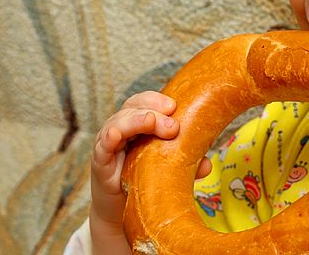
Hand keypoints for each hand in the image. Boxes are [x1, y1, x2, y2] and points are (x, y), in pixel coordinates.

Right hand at [89, 91, 211, 253]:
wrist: (121, 208)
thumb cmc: (146, 178)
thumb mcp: (168, 167)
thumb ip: (187, 163)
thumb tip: (207, 166)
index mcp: (138, 123)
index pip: (143, 101)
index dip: (156, 100)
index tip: (175, 106)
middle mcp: (122, 128)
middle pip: (133, 108)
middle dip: (153, 111)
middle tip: (172, 125)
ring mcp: (109, 145)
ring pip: (117, 123)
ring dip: (135, 120)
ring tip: (150, 121)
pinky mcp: (100, 164)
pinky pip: (102, 148)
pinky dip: (108, 139)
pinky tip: (115, 135)